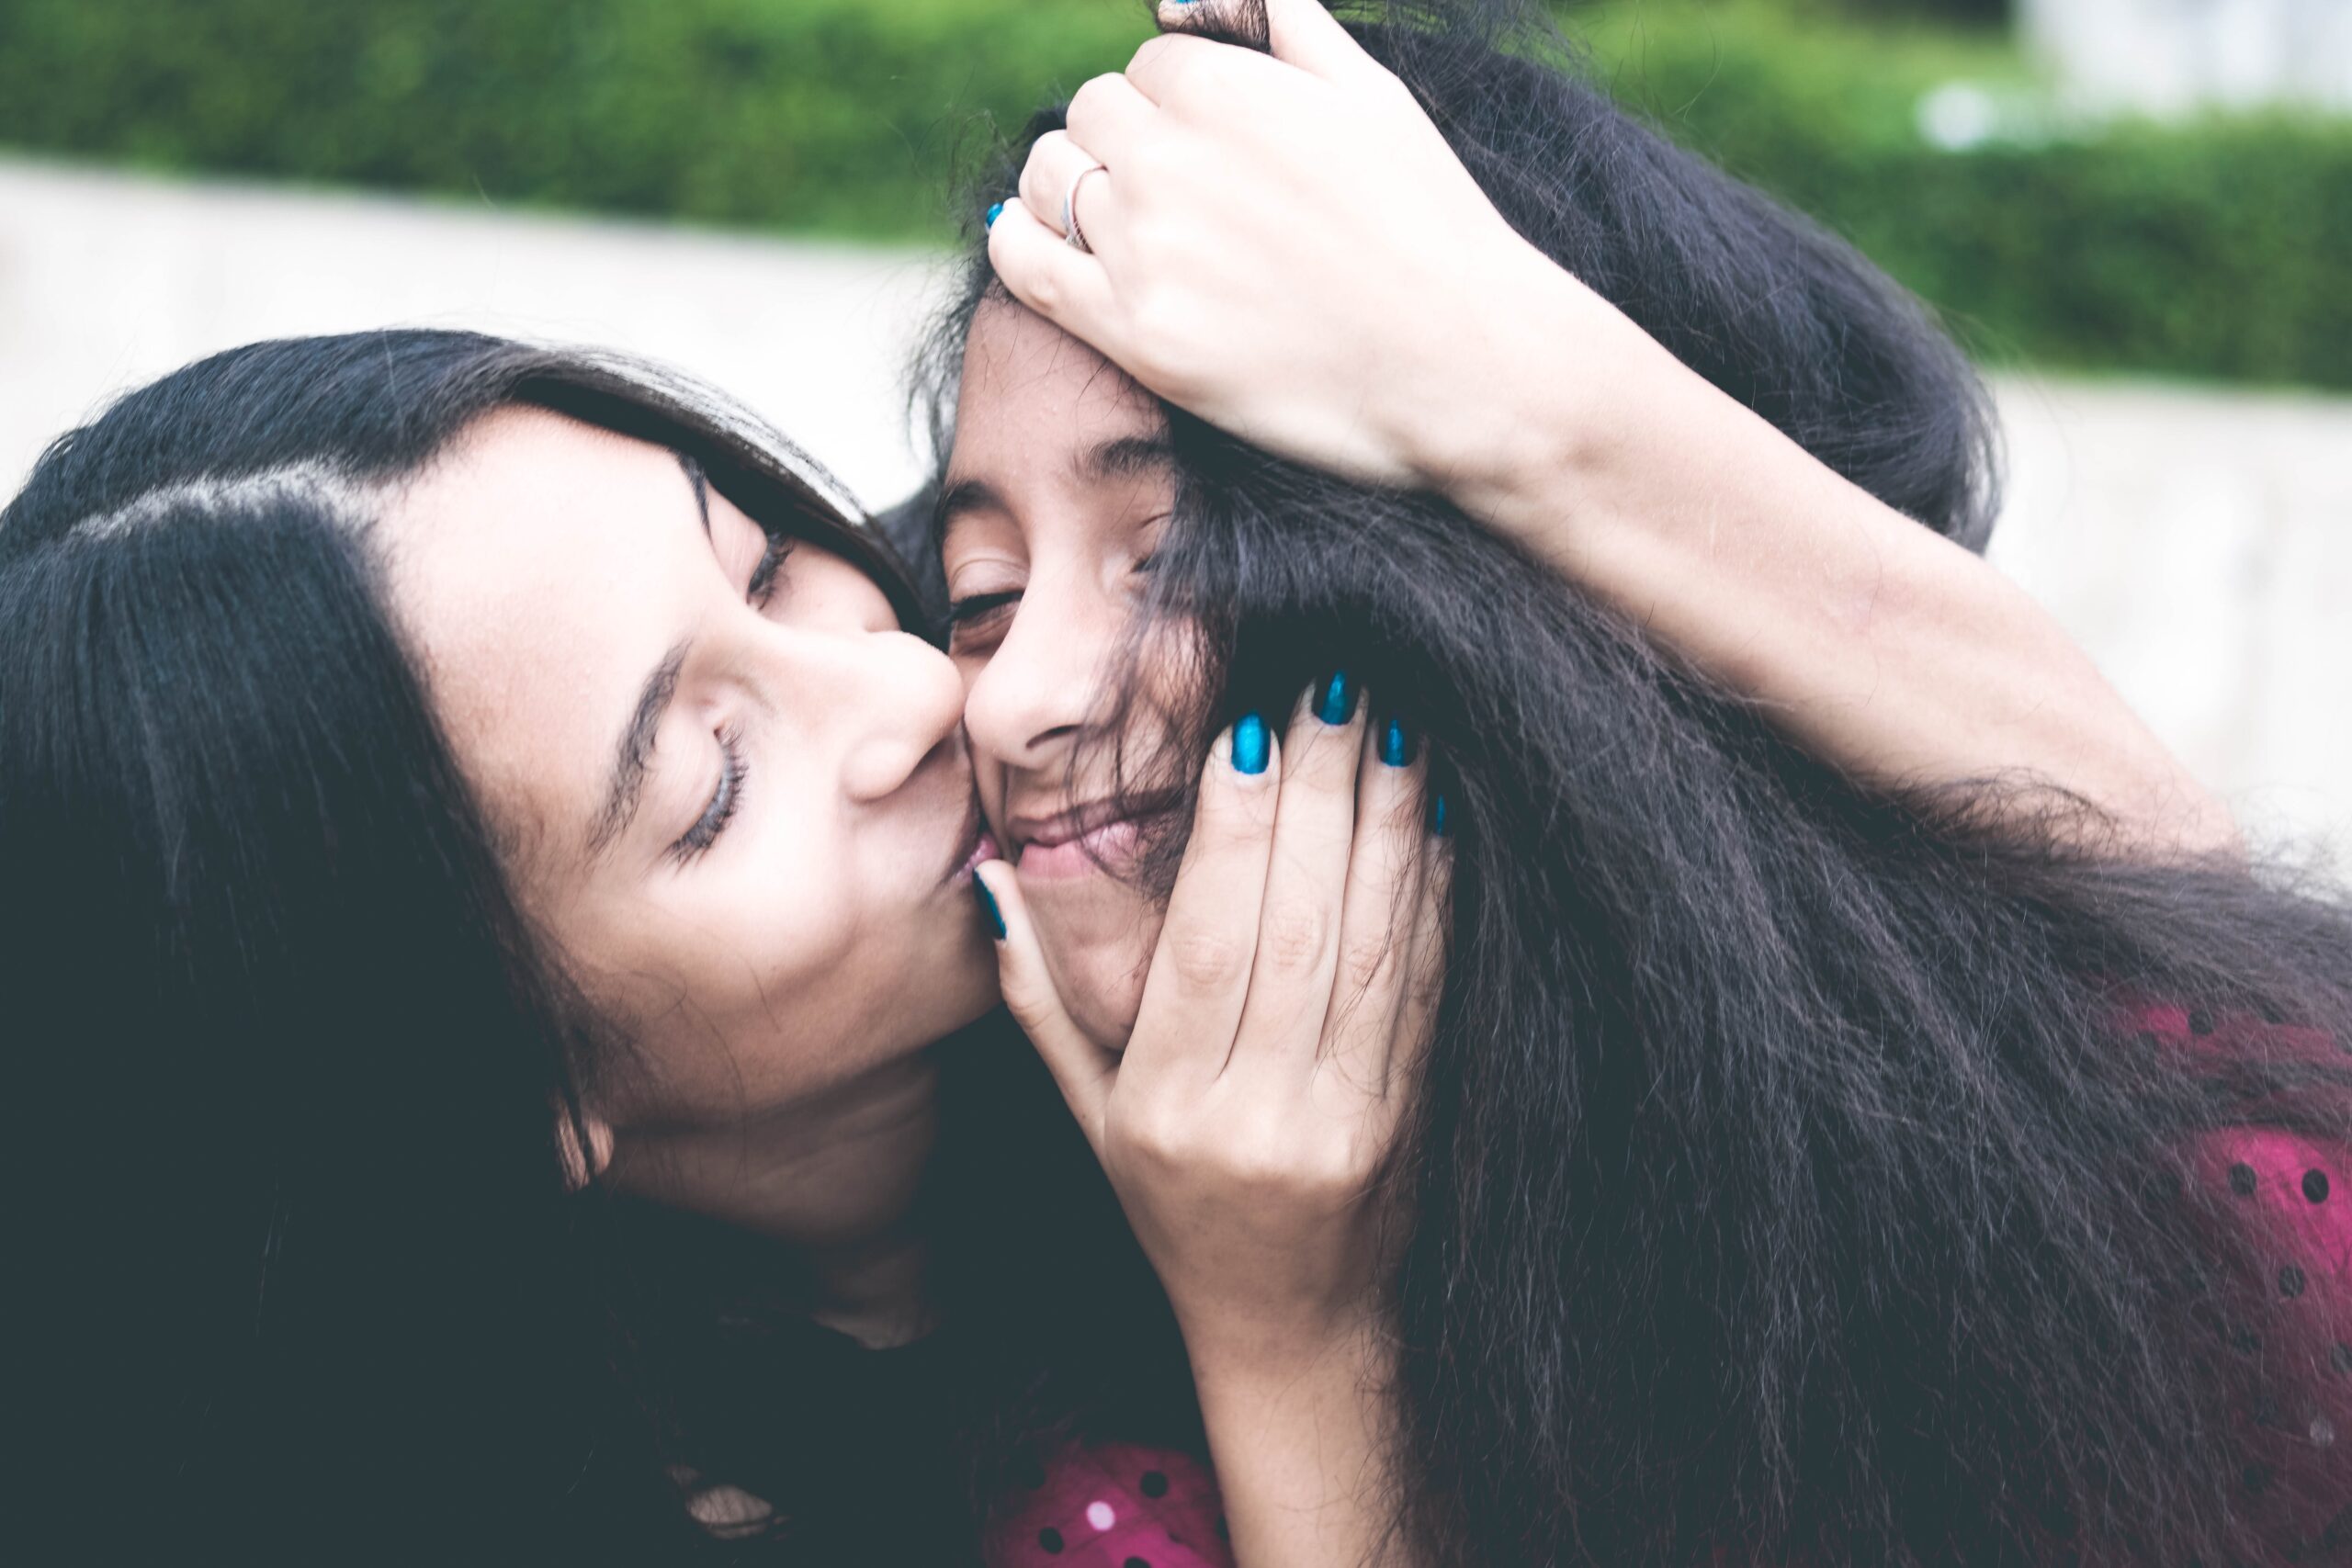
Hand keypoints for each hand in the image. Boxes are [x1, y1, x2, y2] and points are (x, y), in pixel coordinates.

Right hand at [972, 680, 1448, 1360]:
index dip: (1234, 830)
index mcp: (1168, 1107)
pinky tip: (1433, 819)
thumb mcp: (1090, 1123)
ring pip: (1370, 945)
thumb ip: (1040, 1004)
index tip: (1251, 728)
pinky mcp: (1411, 1119)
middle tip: (1334, 686)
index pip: (1205, 941)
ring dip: (1387, 823)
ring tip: (1393, 723)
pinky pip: (1422, 988)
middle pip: (1296, 926)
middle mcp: (1258, 1113)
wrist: (1295, 1332)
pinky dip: (1431, 896)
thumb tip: (994, 882)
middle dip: (1319, 795)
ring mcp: (1345, 1120)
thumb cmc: (1176, 1214)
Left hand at [986, 0, 1599, 492]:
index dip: (1172, 105)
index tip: (1211, 150)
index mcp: (1222, 88)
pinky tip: (1041, 240)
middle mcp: (1168, 159)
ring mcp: (1143, 248)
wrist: (1461, 363)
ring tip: (1130, 228)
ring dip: (1080, 194)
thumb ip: (1282, 23)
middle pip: (1089, 117)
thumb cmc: (1429, 226)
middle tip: (1179, 196)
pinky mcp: (1133, 334)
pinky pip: (1023, 261)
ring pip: (1052, 182)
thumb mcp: (1370, 93)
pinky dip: (1019, 238)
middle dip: (1123, 143)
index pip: (1143, 68)